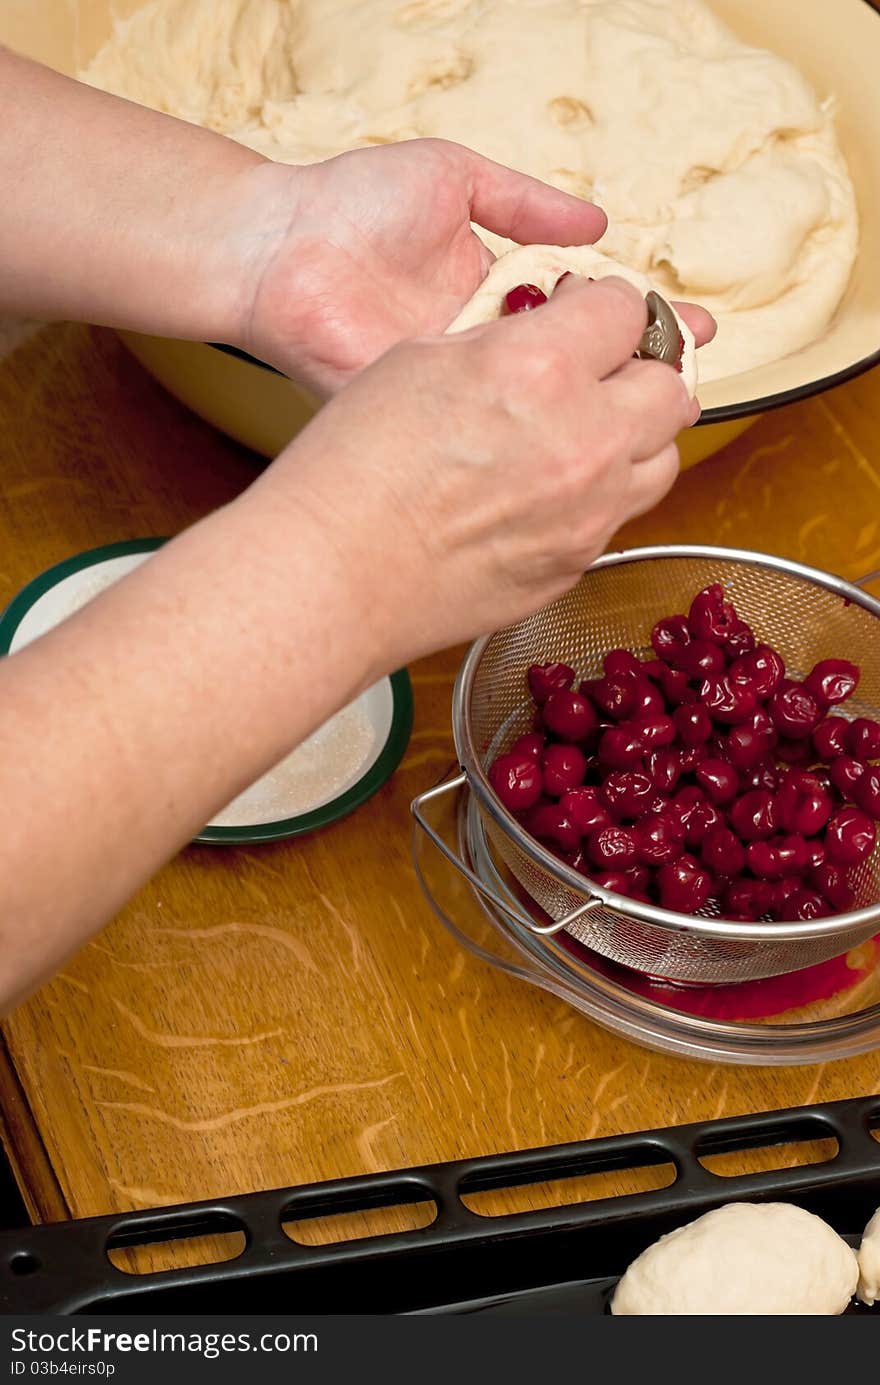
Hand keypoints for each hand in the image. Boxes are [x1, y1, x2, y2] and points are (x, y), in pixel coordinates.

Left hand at [238, 138, 713, 393]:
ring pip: (539, 408)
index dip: (638, 320)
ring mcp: (458, 384)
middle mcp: (484, 346)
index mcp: (496, 292)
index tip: (687, 324)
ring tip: (655, 414)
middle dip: (635, 374)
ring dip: (594, 413)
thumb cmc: (350, 204)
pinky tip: (579, 437)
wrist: (276, 246)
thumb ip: (525, 202)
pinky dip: (528, 433)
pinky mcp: (428, 411)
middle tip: (691, 378)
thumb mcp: (455, 179)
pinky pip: (487, 428)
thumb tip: (595, 221)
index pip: (585, 312)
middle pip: (574, 369)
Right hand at [256, 273, 695, 663]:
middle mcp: (583, 439)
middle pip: (670, 387)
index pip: (624, 310)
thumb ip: (500, 342)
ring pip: (662, 457)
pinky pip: (620, 515)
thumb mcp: (418, 361)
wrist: (332, 574)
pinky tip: (553, 490)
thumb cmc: (352, 472)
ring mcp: (588, 511)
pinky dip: (603, 494)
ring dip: (637, 436)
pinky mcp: (577, 564)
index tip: (591, 312)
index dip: (605, 305)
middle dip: (641, 369)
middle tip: (606, 370)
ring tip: (590, 433)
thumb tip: (541, 334)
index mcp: (539, 368)